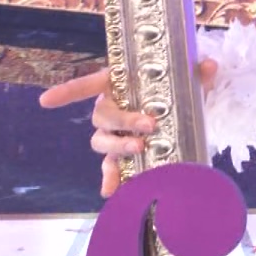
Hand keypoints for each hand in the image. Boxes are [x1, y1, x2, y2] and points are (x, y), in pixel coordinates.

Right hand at [38, 60, 218, 196]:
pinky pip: (110, 166)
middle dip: (122, 121)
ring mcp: (115, 133)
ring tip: (139, 150)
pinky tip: (110, 190)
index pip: (89, 85)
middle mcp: (111, 108)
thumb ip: (198, 72)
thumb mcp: (191, 79)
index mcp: (120, 85)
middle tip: (148, 126)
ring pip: (102, 141)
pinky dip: (110, 178)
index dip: (69, 92)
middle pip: (102, 116)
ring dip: (117, 146)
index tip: (46, 101)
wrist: (187, 109)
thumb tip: (210, 65)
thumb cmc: (179, 87)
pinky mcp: (122, 154)